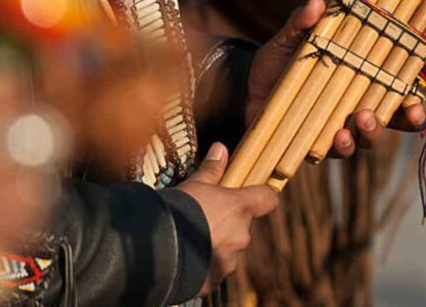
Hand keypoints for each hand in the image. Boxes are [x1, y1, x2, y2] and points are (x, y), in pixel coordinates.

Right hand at [176, 143, 278, 295]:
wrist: (157, 248)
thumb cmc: (178, 209)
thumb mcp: (194, 185)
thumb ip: (211, 169)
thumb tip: (221, 148)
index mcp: (240, 208)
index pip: (268, 199)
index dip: (262, 195)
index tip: (255, 194)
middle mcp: (241, 235)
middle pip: (242, 225)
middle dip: (227, 222)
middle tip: (203, 217)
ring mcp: (229, 259)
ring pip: (229, 248)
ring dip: (216, 243)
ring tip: (189, 238)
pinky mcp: (215, 279)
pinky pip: (214, 268)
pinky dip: (204, 262)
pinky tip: (185, 256)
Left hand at [246, 0, 425, 157]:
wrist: (244, 90)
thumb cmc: (275, 61)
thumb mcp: (289, 37)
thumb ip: (302, 22)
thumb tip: (317, 3)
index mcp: (359, 74)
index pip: (402, 80)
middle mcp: (356, 102)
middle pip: (396, 114)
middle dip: (412, 116)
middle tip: (415, 113)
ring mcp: (339, 124)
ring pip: (370, 135)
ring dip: (374, 129)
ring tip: (365, 118)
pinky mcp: (318, 143)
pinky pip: (338, 150)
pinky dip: (342, 144)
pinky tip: (339, 137)